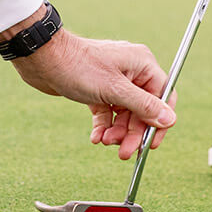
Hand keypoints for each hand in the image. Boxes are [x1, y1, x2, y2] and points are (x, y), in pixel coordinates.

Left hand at [7, 29, 177, 159]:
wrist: (42, 59)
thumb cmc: (78, 66)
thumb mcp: (114, 90)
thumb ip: (144, 106)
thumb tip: (170, 119)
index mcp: (142, 64)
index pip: (163, 96)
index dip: (159, 122)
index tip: (151, 144)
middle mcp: (131, 71)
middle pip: (142, 109)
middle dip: (132, 132)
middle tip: (123, 152)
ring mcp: (113, 81)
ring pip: (124, 114)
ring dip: (117, 131)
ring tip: (105, 142)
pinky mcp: (97, 89)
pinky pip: (107, 112)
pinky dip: (104, 126)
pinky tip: (96, 138)